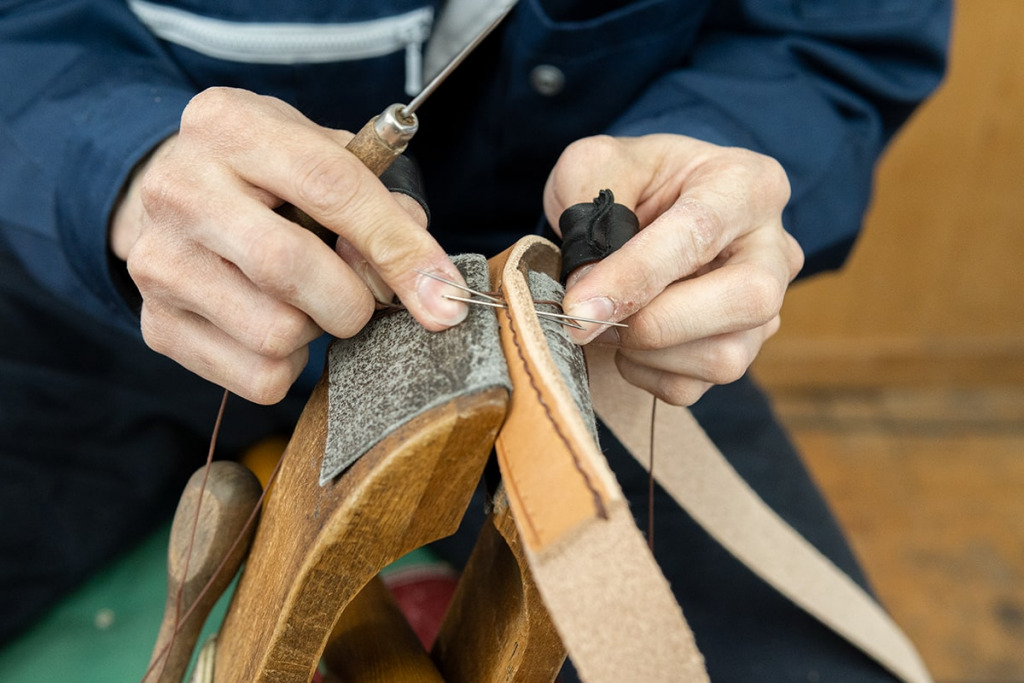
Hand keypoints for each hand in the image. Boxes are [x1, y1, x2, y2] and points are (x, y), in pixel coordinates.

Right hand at [110, 87, 466, 403]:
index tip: (443, 295)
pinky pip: (257, 376)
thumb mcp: (316, 154)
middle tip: (359, 297)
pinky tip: (274, 325)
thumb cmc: (264, 179)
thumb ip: (378, 201)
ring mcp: (158, 260)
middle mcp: (181, 188)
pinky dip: (287, 365)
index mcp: (231, 125)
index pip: (331, 185)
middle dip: (352, 300)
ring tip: (305, 301)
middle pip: (290, 267)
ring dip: (315, 331)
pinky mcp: (156, 323)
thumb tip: (428, 279)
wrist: (169, 199)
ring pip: (275, 333)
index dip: (398, 246)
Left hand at [543, 135, 803, 405]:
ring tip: (608, 322)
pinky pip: (695, 386)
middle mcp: (772, 248)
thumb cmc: (630, 182)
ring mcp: (766, 306)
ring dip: (647, 353)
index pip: (699, 233)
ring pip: (725, 357)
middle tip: (592, 318)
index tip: (578, 306)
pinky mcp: (740, 349)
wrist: (650, 206)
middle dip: (657, 322)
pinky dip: (646, 374)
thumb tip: (587, 292)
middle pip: (746, 301)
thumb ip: (587, 210)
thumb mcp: (597, 164)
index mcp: (744, 184)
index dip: (635, 276)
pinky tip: (626, 340)